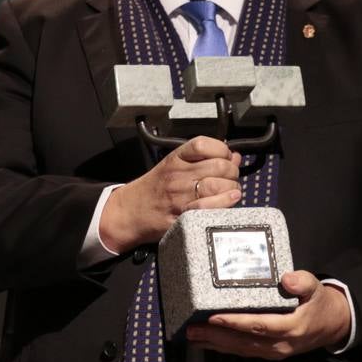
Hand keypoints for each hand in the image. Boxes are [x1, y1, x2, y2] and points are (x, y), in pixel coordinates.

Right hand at [99, 136, 242, 252]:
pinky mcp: (182, 216)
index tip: (225, 158)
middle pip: (219, 166)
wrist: (128, 212)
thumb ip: (203, 159)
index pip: (205, 145)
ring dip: (232, 188)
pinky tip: (229, 200)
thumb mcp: (173, 165)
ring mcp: (180, 196)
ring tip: (230, 191)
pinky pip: (209, 208)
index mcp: (175, 159)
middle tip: (230, 178)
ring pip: (219, 185)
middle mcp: (178, 175)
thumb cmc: (153, 189)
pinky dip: (224, 203)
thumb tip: (234, 156)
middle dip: (232, 172)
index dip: (223, 150)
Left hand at [185, 271, 349, 358]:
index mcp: (291, 327)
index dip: (235, 323)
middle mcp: (280, 345)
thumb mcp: (316, 288)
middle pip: (243, 341)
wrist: (332, 326)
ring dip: (214, 344)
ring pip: (240, 349)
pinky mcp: (268, 354)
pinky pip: (243, 351)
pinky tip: (206, 342)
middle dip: (215, 336)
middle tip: (191, 329)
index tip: (214, 316)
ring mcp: (273, 352)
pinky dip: (223, 348)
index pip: (259, 325)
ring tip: (191, 336)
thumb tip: (286, 278)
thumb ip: (303, 282)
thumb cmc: (319, 303)